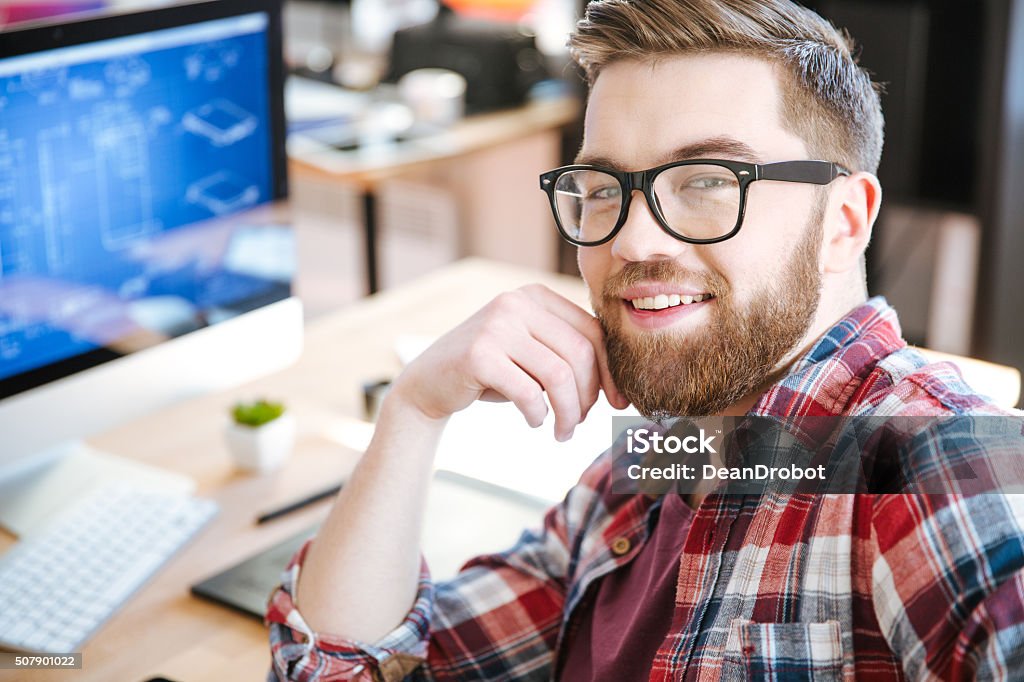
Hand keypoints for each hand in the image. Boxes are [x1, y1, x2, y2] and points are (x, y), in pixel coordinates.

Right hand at [390, 284, 628, 440]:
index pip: (593, 331)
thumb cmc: (490, 372)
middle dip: (588, 397)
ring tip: (562, 431)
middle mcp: (517, 302)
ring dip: (568, 412)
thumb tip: (618, 387)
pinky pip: (529, 392)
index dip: (611, 371)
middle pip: (580, 354)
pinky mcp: (478, 354)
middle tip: (580, 423)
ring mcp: (496, 325)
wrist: (429, 382)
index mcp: (536, 296)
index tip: (617, 402)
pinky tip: (535, 421)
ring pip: (559, 375)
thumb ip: (567, 354)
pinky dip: (538, 414)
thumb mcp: (531, 353)